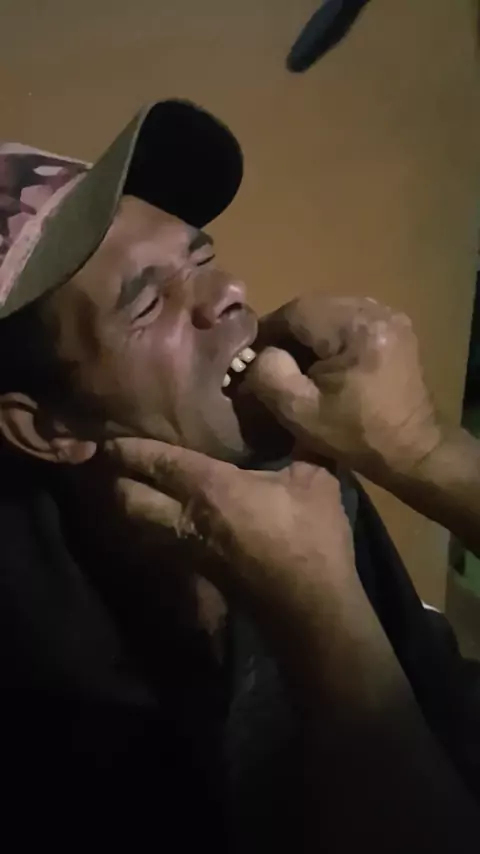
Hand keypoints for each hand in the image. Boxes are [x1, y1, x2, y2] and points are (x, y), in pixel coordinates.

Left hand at [107, 438, 356, 623]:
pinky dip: (149, 526)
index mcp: (210, 488)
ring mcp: (188, 548)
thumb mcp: (316, 481)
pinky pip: (158, 541)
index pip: (157, 462)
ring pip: (139, 524)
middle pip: (130, 498)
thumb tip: (300, 409)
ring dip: (129, 505)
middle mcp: (187, 517)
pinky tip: (163, 516)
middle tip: (116, 460)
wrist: (309, 607)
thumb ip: (303, 442)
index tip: (111, 436)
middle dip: (117, 478)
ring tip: (134, 485)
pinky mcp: (197, 569)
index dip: (130, 448)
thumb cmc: (310, 539)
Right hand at [249, 295, 441, 478]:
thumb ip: (268, 375)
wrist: (412, 450)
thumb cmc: (355, 436)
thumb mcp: (300, 412)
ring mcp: (391, 316)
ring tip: (298, 362)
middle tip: (273, 360)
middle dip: (289, 331)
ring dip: (310, 332)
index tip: (252, 356)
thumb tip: (260, 353)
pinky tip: (326, 359)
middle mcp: (377, 311)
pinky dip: (332, 334)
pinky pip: (351, 318)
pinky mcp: (396, 326)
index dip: (267, 331)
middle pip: (315, 307)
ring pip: (332, 310)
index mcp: (356, 328)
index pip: (295, 311)